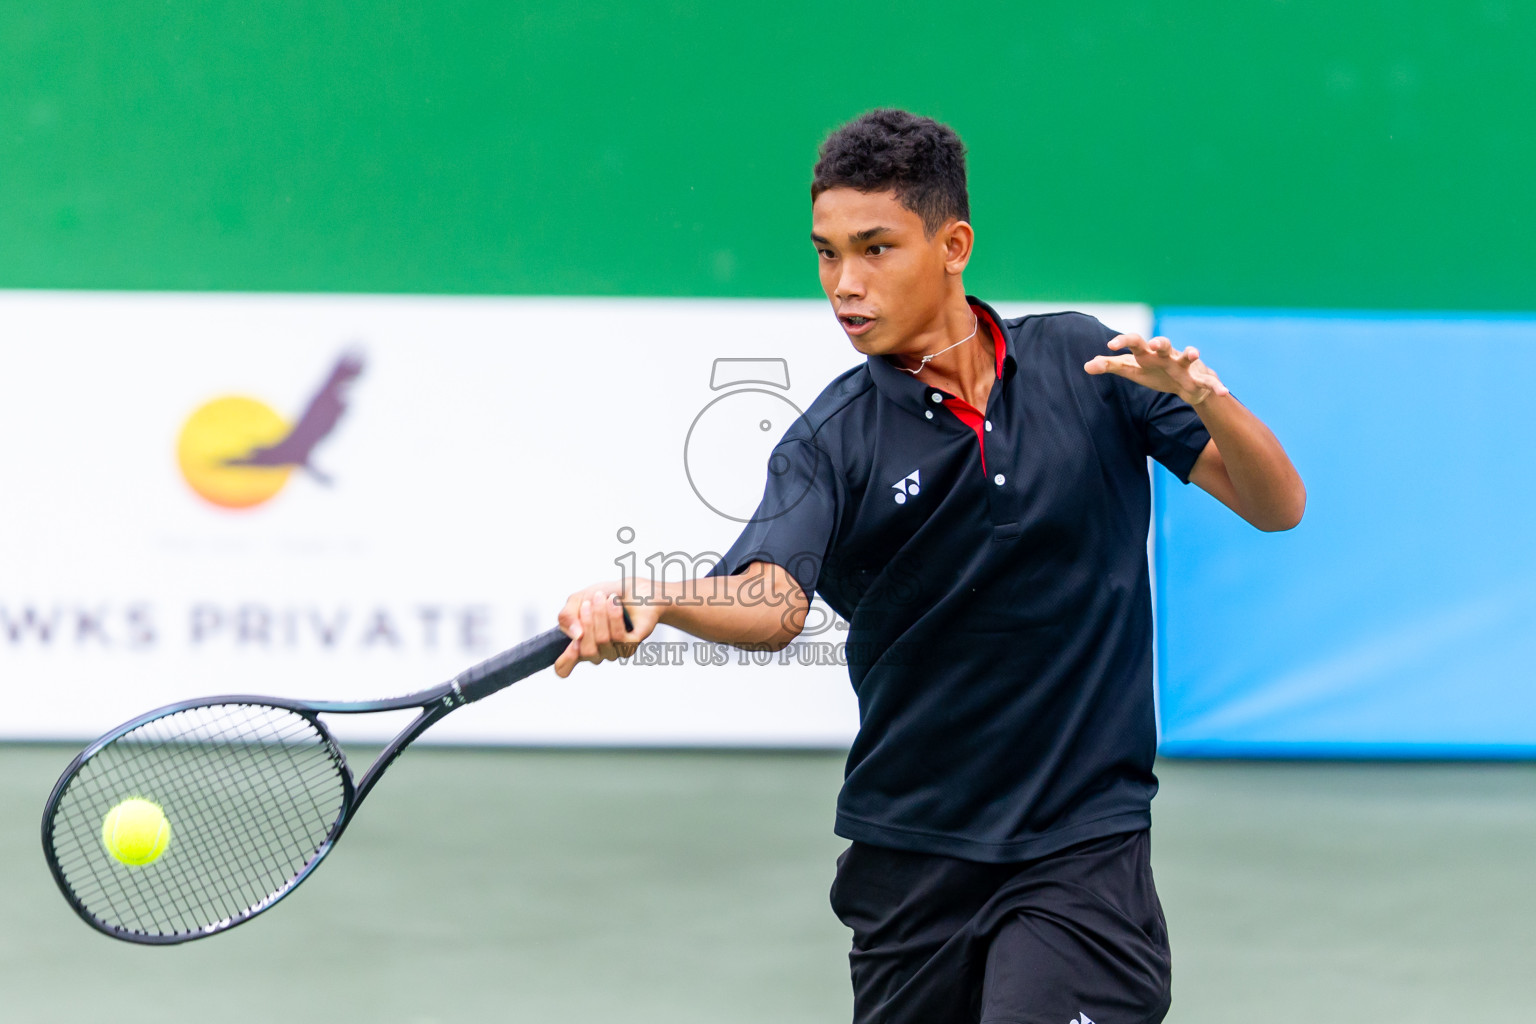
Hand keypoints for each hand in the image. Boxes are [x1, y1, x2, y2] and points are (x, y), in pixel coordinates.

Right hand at [552, 580, 660, 677]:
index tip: (571, 643)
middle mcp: (597, 653)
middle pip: (586, 651)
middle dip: (586, 623)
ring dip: (600, 615)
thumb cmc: (603, 596)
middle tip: (588, 603)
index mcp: (579, 645)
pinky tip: (614, 602)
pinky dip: (614, 617)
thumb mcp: (576, 602)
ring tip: (601, 597)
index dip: (565, 662)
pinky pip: (620, 637)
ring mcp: (614, 651)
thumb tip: (576, 635)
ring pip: (603, 641)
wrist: (630, 586)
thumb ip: (567, 617)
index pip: (564, 668)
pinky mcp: (632, 644)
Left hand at [1083, 334, 1229, 405]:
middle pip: (1163, 344)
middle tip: (1155, 344)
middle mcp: (1167, 355)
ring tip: (1193, 353)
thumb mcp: (1131, 370)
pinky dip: (1217, 386)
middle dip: (1160, 342)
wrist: (1183, 383)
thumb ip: (1110, 366)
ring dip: (1190, 354)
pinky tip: (1224, 392)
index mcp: (1148, 353)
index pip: (1135, 342)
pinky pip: (1209, 381)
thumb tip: (1086, 366)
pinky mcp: (1199, 377)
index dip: (1124, 342)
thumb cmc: (1153, 372)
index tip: (1110, 346)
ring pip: (1188, 356)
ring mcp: (1184, 364)